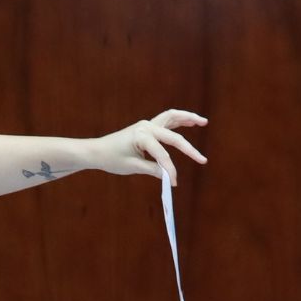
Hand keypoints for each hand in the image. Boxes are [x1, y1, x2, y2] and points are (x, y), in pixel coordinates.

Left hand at [91, 109, 207, 185]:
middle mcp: (146, 126)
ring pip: (172, 117)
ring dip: (188, 119)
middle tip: (203, 160)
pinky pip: (166, 120)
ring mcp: (146, 124)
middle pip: (173, 137)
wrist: (96, 151)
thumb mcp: (132, 167)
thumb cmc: (111, 159)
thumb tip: (170, 176)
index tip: (174, 183)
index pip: (162, 155)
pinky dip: (179, 120)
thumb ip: (153, 169)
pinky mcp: (147, 126)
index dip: (170, 170)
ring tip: (203, 122)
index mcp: (141, 136)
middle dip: (189, 149)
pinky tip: (190, 122)